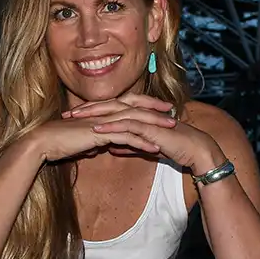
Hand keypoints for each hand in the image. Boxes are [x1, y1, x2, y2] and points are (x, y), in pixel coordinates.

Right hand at [31, 102, 171, 162]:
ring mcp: (102, 123)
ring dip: (155, 125)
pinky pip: (126, 137)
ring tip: (171, 130)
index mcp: (99, 114)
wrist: (42, 143)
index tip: (157, 109)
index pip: (125, 106)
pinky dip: (142, 143)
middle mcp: (103, 114)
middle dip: (155, 110)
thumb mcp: (78, 143)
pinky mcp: (100, 134)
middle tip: (173, 112)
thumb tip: (95, 149)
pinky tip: (155, 149)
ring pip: (134, 121)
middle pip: (135, 108)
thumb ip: (89, 144)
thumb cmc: (57, 143)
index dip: (142, 105)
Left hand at [64, 93, 222, 172]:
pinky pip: (127, 125)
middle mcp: (139, 112)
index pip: (109, 110)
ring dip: (93, 115)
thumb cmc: (173, 148)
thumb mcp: (144, 147)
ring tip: (75, 119)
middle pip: (108, 107)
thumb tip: (111, 148)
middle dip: (85, 110)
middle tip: (66, 114)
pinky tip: (96, 129)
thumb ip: (128, 145)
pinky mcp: (150, 127)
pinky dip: (110, 126)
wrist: (194, 151)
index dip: (90, 112)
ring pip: (114, 112)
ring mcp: (144, 118)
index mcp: (137, 115)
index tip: (71, 118)